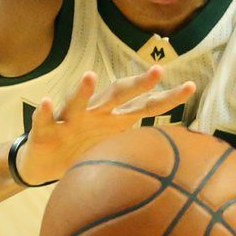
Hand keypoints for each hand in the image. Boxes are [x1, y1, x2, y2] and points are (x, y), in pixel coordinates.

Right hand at [16, 67, 195, 184]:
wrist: (45, 164)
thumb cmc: (85, 151)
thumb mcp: (117, 151)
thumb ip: (142, 149)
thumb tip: (181, 163)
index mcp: (115, 119)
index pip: (147, 106)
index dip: (168, 98)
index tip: (192, 86)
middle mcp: (95, 114)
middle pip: (118, 95)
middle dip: (138, 84)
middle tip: (157, 71)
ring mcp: (69, 121)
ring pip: (78, 103)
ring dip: (83, 90)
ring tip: (90, 76)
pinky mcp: (45, 132)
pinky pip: (43, 121)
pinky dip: (43, 112)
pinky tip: (45, 102)